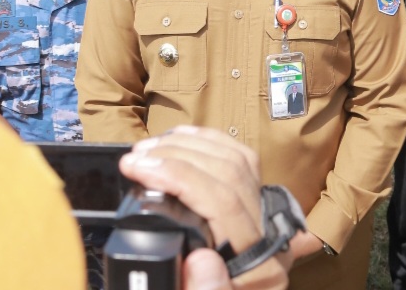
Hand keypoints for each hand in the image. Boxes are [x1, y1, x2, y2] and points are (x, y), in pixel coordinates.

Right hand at [119, 125, 290, 288]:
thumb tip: (201, 260)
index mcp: (259, 267)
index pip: (223, 202)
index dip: (178, 176)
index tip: (139, 169)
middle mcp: (269, 239)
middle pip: (229, 173)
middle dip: (176, 155)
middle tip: (136, 158)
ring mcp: (266, 221)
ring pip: (236, 160)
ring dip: (189, 145)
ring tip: (149, 148)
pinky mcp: (257, 208)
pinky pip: (243, 160)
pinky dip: (210, 143)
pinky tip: (182, 138)